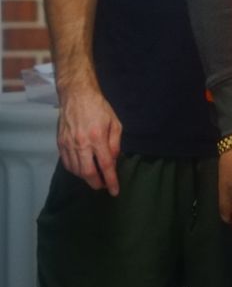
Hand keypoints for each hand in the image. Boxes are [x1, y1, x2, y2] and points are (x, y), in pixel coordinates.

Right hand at [55, 80, 121, 194]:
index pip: (105, 165)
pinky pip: (66, 163)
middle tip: (103, 186)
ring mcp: (68, 144)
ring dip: (85, 178)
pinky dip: (74, 170)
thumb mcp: (115, 123)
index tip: (115, 191)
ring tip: (95, 178)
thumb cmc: (99, 108)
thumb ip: (115, 143)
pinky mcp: (60, 143)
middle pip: (87, 172)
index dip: (111, 180)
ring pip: (75, 170)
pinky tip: (81, 169)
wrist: (76, 96)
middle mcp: (81, 144)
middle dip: (96, 183)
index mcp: (97, 138)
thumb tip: (113, 161)